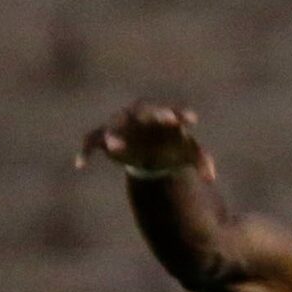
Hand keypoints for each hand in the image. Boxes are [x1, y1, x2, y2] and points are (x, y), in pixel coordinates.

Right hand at [76, 101, 214, 179]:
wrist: (151, 149)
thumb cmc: (173, 148)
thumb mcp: (188, 154)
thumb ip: (201, 162)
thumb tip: (211, 178)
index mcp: (165, 117)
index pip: (172, 114)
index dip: (177, 116)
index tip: (190, 120)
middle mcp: (143, 116)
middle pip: (143, 113)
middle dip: (149, 116)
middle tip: (159, 120)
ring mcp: (123, 124)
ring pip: (115, 125)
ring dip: (114, 134)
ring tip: (113, 144)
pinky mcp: (107, 136)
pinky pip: (92, 140)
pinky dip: (86, 150)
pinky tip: (80, 164)